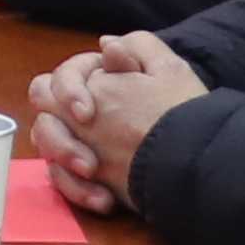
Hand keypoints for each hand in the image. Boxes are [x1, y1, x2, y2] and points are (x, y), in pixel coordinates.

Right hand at [28, 32, 207, 213]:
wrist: (200, 158)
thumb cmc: (181, 112)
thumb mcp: (168, 72)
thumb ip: (138, 48)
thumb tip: (106, 44)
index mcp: (96, 83)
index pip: (58, 80)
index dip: (67, 93)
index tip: (87, 114)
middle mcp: (80, 115)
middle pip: (44, 118)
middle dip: (58, 138)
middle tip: (86, 156)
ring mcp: (79, 146)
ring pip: (47, 152)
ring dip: (65, 164)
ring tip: (93, 174)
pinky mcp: (84, 177)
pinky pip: (64, 183)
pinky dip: (80, 191)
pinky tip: (105, 200)